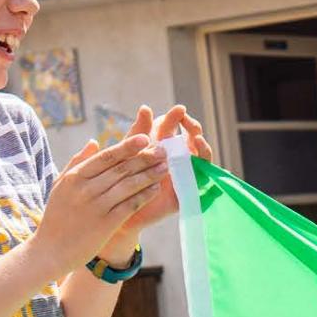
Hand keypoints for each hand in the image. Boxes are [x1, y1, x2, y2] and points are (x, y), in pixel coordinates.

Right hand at [41, 115, 170, 265]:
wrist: (50, 251)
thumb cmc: (57, 216)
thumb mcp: (61, 186)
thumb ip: (77, 162)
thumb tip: (94, 142)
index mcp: (74, 177)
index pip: (106, 157)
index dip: (127, 147)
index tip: (145, 138)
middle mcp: (85, 189)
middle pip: (120, 169)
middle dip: (144, 158)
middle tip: (163, 150)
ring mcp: (96, 207)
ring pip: (128, 185)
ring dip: (149, 175)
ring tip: (165, 167)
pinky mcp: (106, 224)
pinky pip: (130, 205)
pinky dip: (144, 196)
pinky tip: (156, 189)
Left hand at [93, 106, 214, 262]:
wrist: (113, 209)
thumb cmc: (118, 178)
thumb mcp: (128, 152)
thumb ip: (138, 132)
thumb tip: (145, 108)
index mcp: (161, 146)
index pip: (175, 127)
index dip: (178, 118)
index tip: (179, 110)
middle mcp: (174, 159)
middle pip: (191, 139)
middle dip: (193, 128)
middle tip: (188, 123)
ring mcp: (182, 176)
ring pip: (200, 159)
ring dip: (202, 147)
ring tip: (197, 138)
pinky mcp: (184, 193)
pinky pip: (200, 183)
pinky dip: (203, 172)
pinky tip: (200, 165)